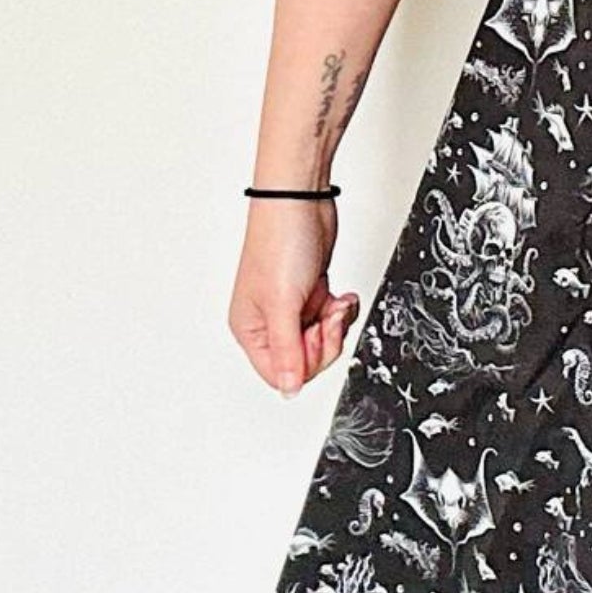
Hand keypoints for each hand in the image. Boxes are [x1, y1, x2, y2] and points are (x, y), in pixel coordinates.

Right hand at [228, 195, 359, 394]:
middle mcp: (268, 322)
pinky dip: (341, 309)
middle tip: (327, 313)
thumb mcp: (283, 303)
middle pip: (306, 359)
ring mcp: (292, 307)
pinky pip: (332, 319)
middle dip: (325, 338)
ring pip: (322, 339)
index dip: (307, 360)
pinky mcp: (312, 293)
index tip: (316, 333)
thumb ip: (287, 351)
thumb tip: (288, 391)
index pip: (281, 373)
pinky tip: (339, 294)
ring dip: (336, 322)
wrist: (302, 201)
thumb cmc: (281, 240)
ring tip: (333, 300)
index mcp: (250, 329)